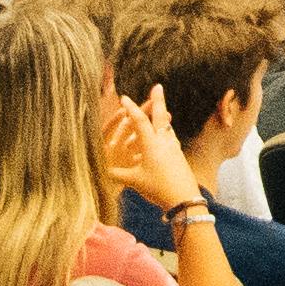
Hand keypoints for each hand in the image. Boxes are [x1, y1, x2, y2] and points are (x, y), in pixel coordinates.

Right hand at [101, 91, 199, 212]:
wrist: (184, 198)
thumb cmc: (157, 189)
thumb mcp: (134, 182)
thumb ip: (116, 174)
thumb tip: (100, 171)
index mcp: (151, 144)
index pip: (139, 121)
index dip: (130, 108)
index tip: (124, 98)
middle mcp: (164, 141)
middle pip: (160, 116)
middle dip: (157, 100)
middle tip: (158, 86)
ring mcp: (174, 146)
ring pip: (167, 126)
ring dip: (163, 116)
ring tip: (162, 109)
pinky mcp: (179, 154)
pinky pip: (171, 138)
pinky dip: (167, 132)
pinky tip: (167, 134)